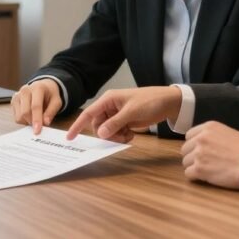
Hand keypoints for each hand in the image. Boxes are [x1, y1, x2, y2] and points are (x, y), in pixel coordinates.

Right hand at [12, 79, 62, 133]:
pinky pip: (16, 117)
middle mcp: (25, 90)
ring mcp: (17, 95)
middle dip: (32, 122)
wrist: (43, 87)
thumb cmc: (50, 95)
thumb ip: (51, 112)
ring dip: (27, 122)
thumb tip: (45, 123)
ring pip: (19, 116)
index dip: (37, 119)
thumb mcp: (57, 101)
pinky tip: (30, 115)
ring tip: (35, 118)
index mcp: (37, 88)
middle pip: (25, 112)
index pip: (35, 106)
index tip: (37, 131)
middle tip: (40, 126)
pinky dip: (23, 120)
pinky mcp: (13, 101)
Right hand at [65, 86, 180, 142]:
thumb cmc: (149, 101)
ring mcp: (117, 115)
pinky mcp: (124, 122)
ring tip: (128, 136)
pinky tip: (132, 134)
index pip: (89, 114)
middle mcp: (110, 107)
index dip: (78, 125)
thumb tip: (101, 134)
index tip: (70, 137)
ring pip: (107, 131)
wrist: (168, 102)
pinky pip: (116, 133)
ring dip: (116, 137)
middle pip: (98, 126)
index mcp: (108, 100)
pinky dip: (122, 136)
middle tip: (120, 137)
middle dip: (107, 134)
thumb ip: (115, 123)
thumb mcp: (132, 112)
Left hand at [180, 121, 238, 189]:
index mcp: (208, 127)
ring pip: (186, 162)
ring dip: (195, 167)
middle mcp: (201, 138)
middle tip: (206, 163)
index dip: (195, 145)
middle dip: (193, 157)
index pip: (189, 136)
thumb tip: (206, 144)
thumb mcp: (229, 133)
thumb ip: (213, 136)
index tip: (203, 152)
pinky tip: (207, 178)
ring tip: (209, 171)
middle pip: (185, 149)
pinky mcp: (200, 169)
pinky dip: (196, 177)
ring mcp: (199, 154)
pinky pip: (188, 174)